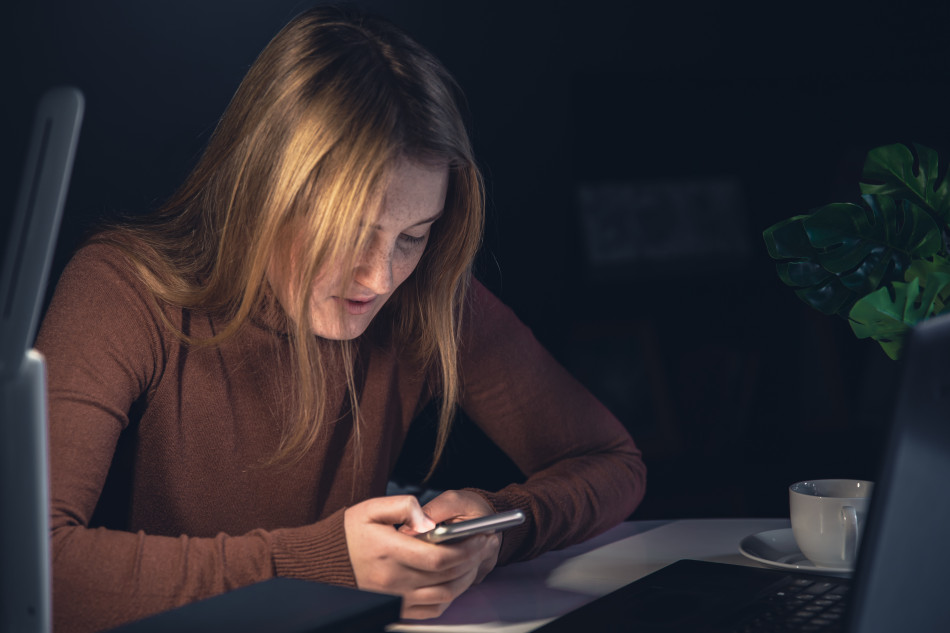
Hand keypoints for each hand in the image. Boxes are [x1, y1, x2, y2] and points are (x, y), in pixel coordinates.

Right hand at [343, 494, 498, 618]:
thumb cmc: (348, 534)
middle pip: (447, 577)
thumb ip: (404, 507)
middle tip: (484, 544)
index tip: (480, 536)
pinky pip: (430, 610)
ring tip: (474, 560)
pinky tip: (454, 581)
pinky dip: (448, 597)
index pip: (440, 557)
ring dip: (465, 579)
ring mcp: (395, 596)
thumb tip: (428, 521)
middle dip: (473, 560)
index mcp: (391, 552)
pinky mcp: (395, 607)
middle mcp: (394, 579)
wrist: (322, 562)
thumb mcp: (372, 508)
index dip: (466, 549)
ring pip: (444, 596)